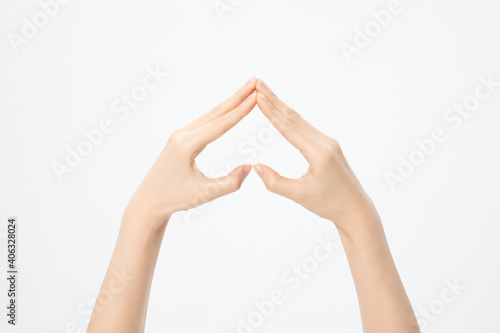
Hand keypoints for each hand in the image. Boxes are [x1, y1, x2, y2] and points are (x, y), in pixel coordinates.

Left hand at [124, 78, 256, 228]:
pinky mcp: (181, 138)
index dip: (240, 111)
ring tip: (247, 89)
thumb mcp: (205, 194)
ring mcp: (180, 134)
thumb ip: (230, 182)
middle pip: (216, 112)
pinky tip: (229, 107)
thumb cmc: (175, 198)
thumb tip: (250, 167)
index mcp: (186, 144)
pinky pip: (205, 122)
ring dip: (230, 102)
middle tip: (255, 81)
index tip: (256, 96)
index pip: (220, 125)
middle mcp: (182, 134)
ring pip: (210, 115)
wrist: (149, 201)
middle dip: (237, 96)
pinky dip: (220, 113)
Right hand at [253, 79, 378, 232]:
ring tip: (266, 93)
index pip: (289, 128)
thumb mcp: (299, 196)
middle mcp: (325, 143)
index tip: (257, 96)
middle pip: (294, 117)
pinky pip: (305, 128)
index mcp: (319, 153)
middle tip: (258, 83)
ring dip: (282, 106)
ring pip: (300, 121)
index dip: (271, 112)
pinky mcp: (328, 146)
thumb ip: (276, 182)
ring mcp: (328, 143)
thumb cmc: (329, 204)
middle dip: (274, 100)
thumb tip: (256, 167)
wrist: (356, 209)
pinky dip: (291, 118)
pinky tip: (282, 112)